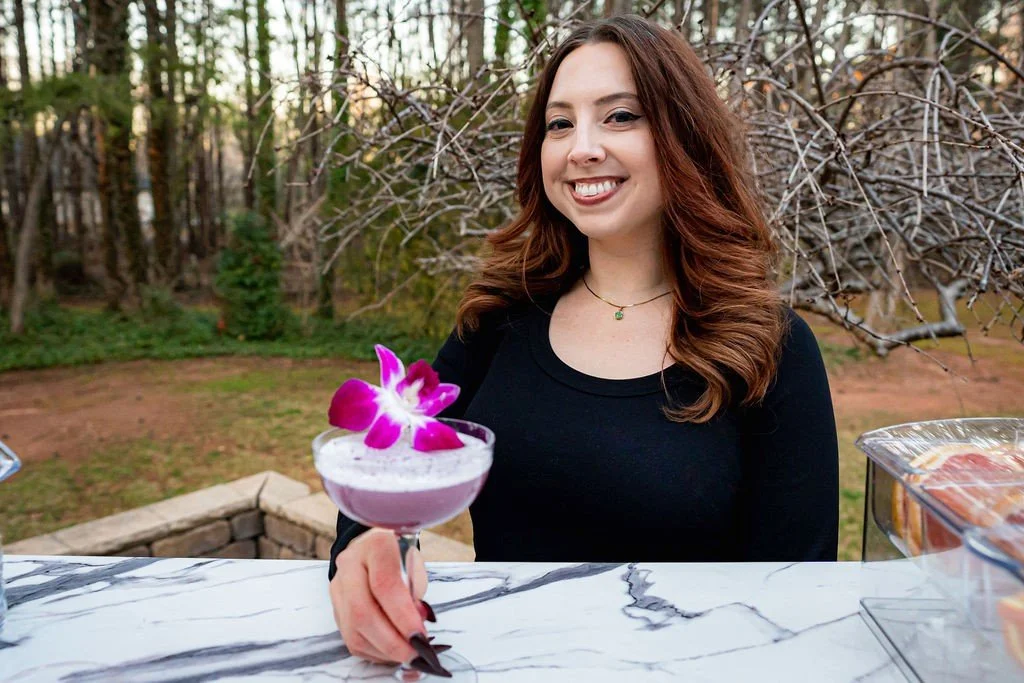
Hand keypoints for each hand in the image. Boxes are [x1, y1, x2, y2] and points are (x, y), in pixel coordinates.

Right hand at [329, 528, 429, 663]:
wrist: (373, 546)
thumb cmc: (398, 554)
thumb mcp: (415, 564)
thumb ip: (415, 593)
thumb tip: (416, 625)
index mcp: (376, 545)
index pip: (384, 584)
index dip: (402, 615)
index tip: (419, 636)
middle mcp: (350, 564)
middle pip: (362, 611)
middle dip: (391, 641)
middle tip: (414, 653)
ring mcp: (338, 586)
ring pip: (353, 630)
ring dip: (383, 649)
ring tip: (406, 653)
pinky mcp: (335, 606)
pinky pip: (351, 638)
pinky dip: (374, 650)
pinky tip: (391, 649)